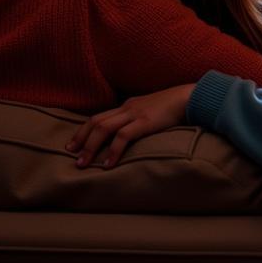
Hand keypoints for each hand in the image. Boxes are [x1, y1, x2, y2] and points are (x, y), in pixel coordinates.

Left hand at [66, 84, 195, 168]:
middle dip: (81, 139)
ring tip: (83, 164)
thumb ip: (140, 120)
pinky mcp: (145, 122)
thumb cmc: (174, 107)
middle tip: (71, 155)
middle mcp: (127, 108)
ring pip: (104, 128)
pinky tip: (108, 165)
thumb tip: (130, 136)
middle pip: (96, 121)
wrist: (190, 97)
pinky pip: (123, 137)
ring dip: (90, 147)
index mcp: (128, 105)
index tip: (73, 145)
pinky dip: (113, 151)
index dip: (83, 131)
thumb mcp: (152, 111)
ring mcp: (135, 114)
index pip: (99, 117)